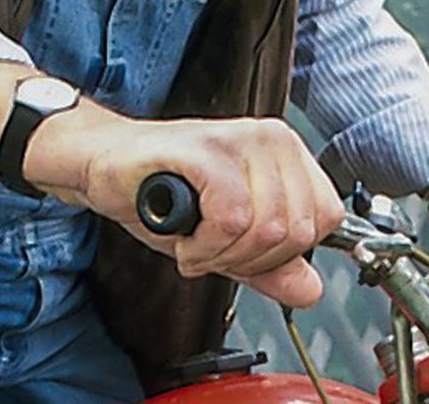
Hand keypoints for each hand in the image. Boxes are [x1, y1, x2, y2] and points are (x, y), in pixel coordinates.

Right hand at [24, 108, 344, 307]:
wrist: (103, 165)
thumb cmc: (163, 194)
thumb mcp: (227, 241)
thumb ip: (271, 266)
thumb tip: (311, 291)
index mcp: (286, 153)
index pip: (326, 218)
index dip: (283, 253)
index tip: (242, 252)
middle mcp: (271, 139)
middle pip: (296, 231)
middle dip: (248, 260)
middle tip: (209, 248)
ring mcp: (241, 139)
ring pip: (266, 228)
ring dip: (220, 255)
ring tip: (193, 240)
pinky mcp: (208, 150)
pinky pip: (231, 220)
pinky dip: (204, 247)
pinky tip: (184, 238)